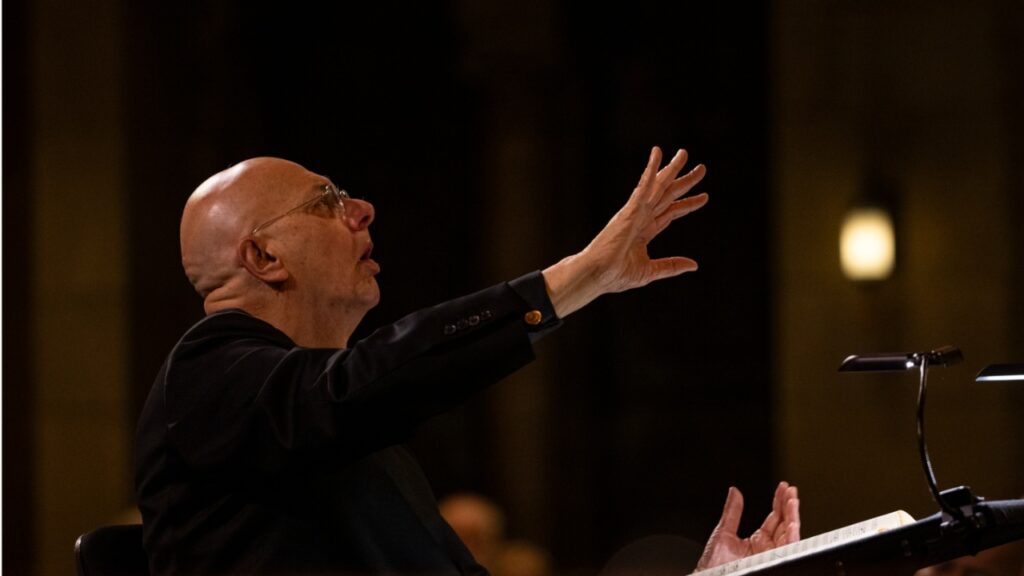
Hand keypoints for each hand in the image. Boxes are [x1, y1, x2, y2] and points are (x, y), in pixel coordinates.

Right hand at [543, 146, 707, 316]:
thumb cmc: (616, 275)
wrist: (598, 274)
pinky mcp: (630, 209)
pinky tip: (658, 154)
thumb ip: (671, 265)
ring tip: (683, 154)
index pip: (671, 212)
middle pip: (668, 195)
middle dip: (685, 182)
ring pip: (658, 186)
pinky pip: (643, 186)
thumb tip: (693, 265)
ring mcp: (635, 211)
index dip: (687, 204)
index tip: (704, 197)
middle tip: (702, 169)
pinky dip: (651, 170)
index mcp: (645, 231)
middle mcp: (641, 217)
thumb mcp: (650, 270)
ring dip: (671, 169)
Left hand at [694, 482, 800, 570]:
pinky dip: (792, 535)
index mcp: (758, 540)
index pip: (774, 517)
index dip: (779, 501)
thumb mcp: (723, 533)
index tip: (783, 486)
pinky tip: (792, 522)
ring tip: (792, 500)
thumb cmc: (715, 565)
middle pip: (784, 523)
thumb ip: (732, 512)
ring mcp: (772, 556)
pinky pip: (788, 548)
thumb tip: (734, 492)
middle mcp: (768, 548)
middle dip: (789, 505)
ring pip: (789, 534)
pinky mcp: (774, 562)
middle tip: (791, 489)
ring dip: (793, 517)